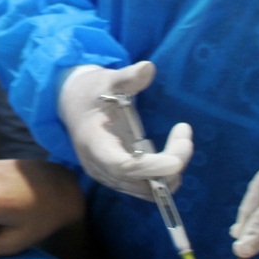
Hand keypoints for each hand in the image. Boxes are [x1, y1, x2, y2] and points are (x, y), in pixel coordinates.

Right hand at [56, 63, 192, 198]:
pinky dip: (165, 174)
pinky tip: (172, 149)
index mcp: (94, 145)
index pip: (124, 167)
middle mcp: (101, 168)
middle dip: (171, 165)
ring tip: (181, 138)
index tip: (177, 158)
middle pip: (141, 183)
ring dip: (172, 171)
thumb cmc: (91, 92)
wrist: (74, 105)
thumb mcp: (107, 80)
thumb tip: (148, 68)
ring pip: (148, 191)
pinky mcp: (120, 178)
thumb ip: (127, 77)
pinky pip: (148, 187)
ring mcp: (110, 176)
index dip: (153, 167)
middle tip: (184, 133)